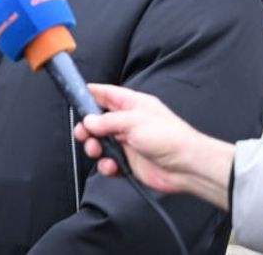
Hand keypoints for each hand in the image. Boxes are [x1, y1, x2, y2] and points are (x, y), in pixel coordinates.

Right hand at [73, 83, 233, 209]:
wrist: (187, 167)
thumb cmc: (169, 138)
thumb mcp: (133, 121)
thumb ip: (107, 120)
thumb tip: (88, 121)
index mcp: (132, 104)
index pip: (104, 94)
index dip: (88, 95)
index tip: (74, 100)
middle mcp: (128, 122)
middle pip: (96, 120)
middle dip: (87, 128)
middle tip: (84, 134)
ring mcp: (127, 142)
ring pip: (99, 142)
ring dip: (94, 147)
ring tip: (97, 151)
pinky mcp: (128, 161)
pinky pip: (108, 161)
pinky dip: (105, 165)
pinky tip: (111, 165)